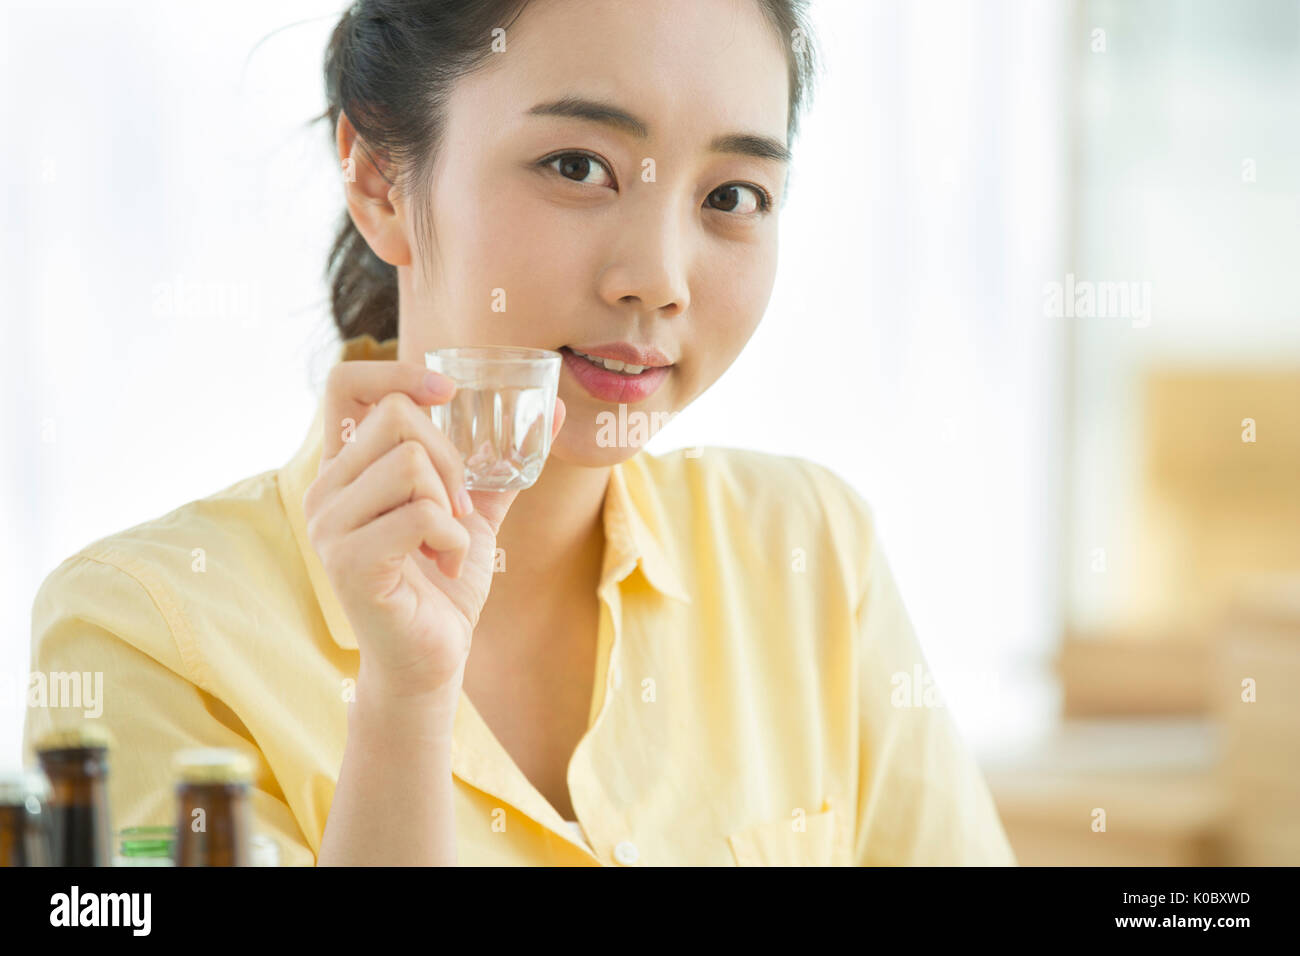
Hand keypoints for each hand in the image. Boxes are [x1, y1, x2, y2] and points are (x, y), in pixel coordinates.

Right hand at [303, 358, 565, 699]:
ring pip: (410, 464)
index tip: (447, 395)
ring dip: (452, 506)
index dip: (396, 373)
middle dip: (450, 458)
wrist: (432, 659)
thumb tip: (554, 413)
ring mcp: (330, 527)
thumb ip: (500, 465)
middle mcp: (325, 492)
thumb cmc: (444, 585)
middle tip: (458, 508)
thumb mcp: (472, 512)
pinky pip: (420, 515)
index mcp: (345, 471)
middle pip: (396, 418)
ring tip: (449, 542)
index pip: (345, 386)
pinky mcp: (349, 562)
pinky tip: (446, 563)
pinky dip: (453, 538)